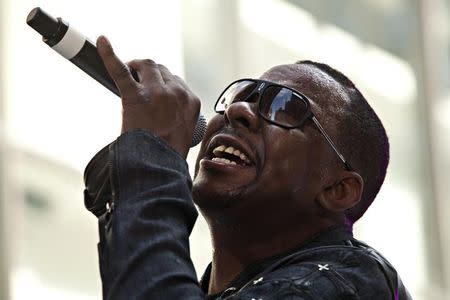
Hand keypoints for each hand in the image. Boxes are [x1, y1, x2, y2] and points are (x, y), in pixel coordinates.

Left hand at [96, 35, 200, 157]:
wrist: (158, 166)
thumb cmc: (168, 154)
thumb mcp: (185, 131)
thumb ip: (180, 115)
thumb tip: (167, 113)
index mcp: (191, 102)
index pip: (177, 81)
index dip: (163, 84)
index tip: (155, 90)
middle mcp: (177, 93)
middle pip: (162, 70)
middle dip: (150, 74)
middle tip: (139, 82)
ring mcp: (157, 93)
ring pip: (148, 65)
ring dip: (138, 67)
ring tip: (129, 72)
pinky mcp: (135, 96)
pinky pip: (121, 71)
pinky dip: (109, 55)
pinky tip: (103, 43)